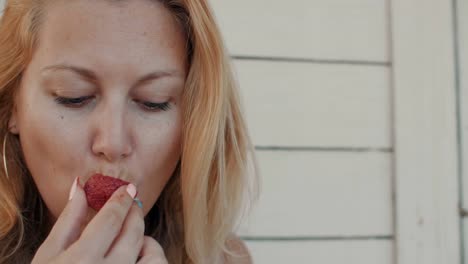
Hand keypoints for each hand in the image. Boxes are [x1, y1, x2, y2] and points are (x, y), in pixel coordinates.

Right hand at [31, 178, 167, 263]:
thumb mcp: (49, 254)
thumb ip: (69, 220)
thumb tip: (81, 187)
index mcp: (83, 259)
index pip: (111, 219)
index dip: (121, 200)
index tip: (128, 189)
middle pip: (133, 232)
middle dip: (134, 213)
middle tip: (130, 203)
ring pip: (153, 255)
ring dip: (146, 240)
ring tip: (133, 238)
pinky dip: (150, 258)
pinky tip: (135, 257)